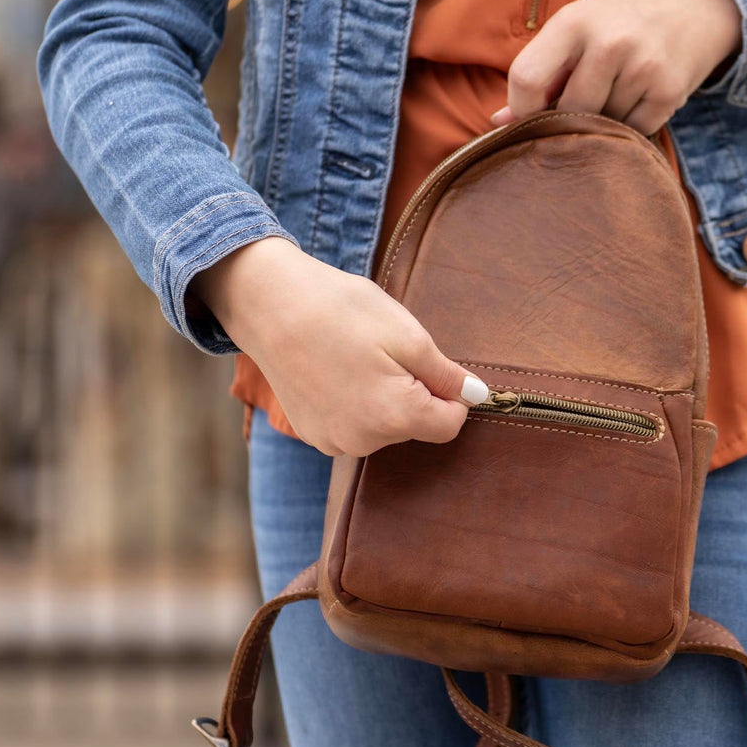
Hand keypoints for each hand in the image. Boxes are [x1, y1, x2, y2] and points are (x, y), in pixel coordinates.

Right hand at [190, 237, 488, 456]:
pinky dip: (355, 403)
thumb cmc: (341, 311)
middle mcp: (363, 441)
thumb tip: (477, 396)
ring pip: (384, 427)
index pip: (450, 425)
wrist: (269, 305)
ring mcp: (333, 442)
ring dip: (384, 399)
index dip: (452, 394)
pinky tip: (336, 371)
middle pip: (416, 426)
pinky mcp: (313, 434)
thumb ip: (446, 374)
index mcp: (395, 416)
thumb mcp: (407, 334)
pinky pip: (354, 426)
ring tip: (356, 358)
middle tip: (384, 351)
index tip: (432, 364)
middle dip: (413, 392)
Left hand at [491, 0, 740, 134]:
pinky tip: (638, 99)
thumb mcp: (578, 25)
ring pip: (600, 126)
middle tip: (579, 105)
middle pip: (566, 111)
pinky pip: (633, 132)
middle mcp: (609, 42)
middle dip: (567, 118)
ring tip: (616, 92)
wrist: (699, 2)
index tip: (527, 117)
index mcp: (574, 21)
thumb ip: (540, 70)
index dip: (520, 109)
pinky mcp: (669, 91)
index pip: (526, 79)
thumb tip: (499, 123)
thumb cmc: (623, 16)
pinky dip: (630, 127)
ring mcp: (643, 67)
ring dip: (602, 122)